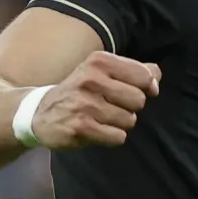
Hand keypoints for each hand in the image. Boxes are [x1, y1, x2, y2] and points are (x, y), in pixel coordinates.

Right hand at [33, 51, 160, 148]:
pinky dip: (112, 137)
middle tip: (112, 106)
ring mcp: (85, 103)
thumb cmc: (81, 91)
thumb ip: (135, 71)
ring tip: (102, 118)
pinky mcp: (81, 127)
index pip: (144, 75)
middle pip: (139, 100)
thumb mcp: (103, 71)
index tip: (134, 90)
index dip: (146, 87)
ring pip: (130, 120)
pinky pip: (118, 137)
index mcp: (99, 61)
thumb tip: (156, 80)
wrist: (40, 112)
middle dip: (131, 107)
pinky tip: (97, 130)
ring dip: (120, 123)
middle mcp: (91, 79)